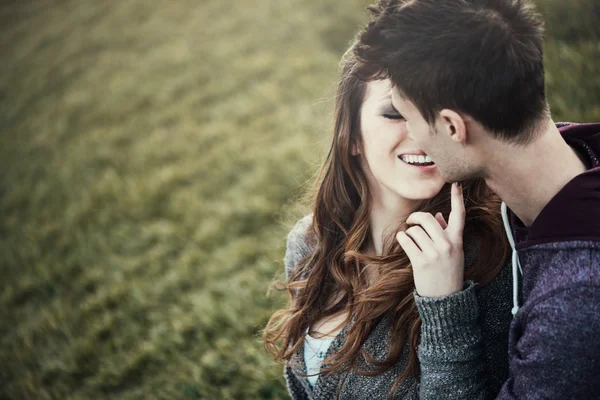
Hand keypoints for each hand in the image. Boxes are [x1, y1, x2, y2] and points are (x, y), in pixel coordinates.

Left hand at [396, 182, 464, 297]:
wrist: (446, 298)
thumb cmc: (449, 271)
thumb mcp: (454, 251)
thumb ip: (446, 232)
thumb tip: (437, 215)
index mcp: (457, 240)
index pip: (459, 214)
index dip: (457, 198)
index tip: (455, 182)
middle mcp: (447, 244)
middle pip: (426, 218)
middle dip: (415, 217)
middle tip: (411, 221)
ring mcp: (434, 253)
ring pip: (414, 230)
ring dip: (408, 232)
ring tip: (410, 239)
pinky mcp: (421, 261)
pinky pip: (406, 240)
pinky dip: (402, 238)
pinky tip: (403, 240)